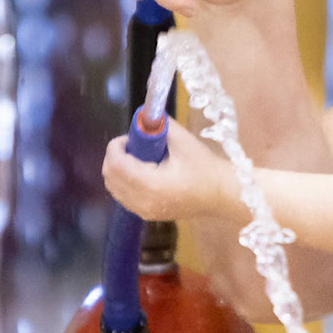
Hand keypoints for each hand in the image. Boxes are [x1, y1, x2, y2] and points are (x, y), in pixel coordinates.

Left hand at [100, 119, 238, 221]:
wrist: (221, 194)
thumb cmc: (204, 167)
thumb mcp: (182, 140)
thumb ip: (160, 126)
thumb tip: (143, 117)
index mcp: (151, 184)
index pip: (116, 164)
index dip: (116, 146)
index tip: (129, 137)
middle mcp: (143, 201)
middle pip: (110, 177)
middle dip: (115, 157)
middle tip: (132, 146)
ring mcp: (144, 212)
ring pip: (114, 188)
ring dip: (119, 170)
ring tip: (138, 159)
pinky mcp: (148, 216)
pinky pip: (124, 197)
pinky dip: (125, 182)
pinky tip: (143, 173)